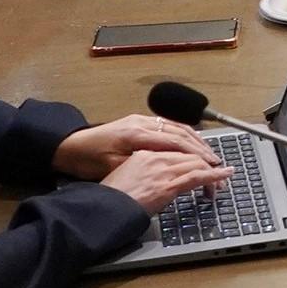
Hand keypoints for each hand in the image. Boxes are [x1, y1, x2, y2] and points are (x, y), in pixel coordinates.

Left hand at [56, 113, 219, 180]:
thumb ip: (141, 165)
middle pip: (180, 133)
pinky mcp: (139, 122)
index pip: (175, 142)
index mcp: (138, 133)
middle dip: (201, 148)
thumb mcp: (114, 168)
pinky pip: (169, 126)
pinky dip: (184, 135)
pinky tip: (192, 143)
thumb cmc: (88, 160)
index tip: (212, 165)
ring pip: (177, 127)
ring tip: (209, 154)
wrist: (69, 145)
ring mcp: (142, 120)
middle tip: (216, 162)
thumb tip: (168, 168)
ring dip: (195, 140)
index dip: (196, 154)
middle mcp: (143, 123)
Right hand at [99, 150, 233, 213]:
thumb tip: (158, 178)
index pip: (178, 149)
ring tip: (223, 179)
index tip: (203, 162)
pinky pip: (198, 176)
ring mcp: (163, 171)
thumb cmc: (112, 196)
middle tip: (218, 173)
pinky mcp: (168, 186)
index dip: (195, 156)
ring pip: (197, 163)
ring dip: (213, 171)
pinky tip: (224, 175)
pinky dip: (214, 175)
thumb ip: (145, 171)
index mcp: (146, 153)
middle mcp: (156, 158)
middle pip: (191, 155)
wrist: (104, 208)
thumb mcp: (127, 175)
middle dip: (207, 163)